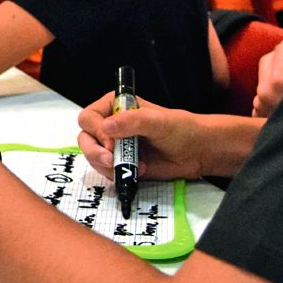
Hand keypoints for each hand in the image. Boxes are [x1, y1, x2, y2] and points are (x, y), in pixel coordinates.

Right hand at [77, 93, 211, 180]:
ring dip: (107, 165)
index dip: (96, 131)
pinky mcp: (122, 163)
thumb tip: (106, 127)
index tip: (110, 143)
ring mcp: (116, 146)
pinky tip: (138, 171)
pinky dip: (117, 174)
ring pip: (93, 156)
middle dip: (94, 151)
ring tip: (133, 167)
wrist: (198, 152)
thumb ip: (132, 121)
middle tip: (110, 160)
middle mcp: (112, 125)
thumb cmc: (181, 129)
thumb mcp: (158, 121)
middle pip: (85, 138)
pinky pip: (106, 171)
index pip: (90, 117)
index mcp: (116, 107)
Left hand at [252, 33, 282, 117]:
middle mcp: (264, 93)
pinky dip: (273, 90)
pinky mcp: (257, 118)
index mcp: (280, 83)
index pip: (281, 49)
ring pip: (265, 78)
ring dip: (277, 72)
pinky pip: (264, 95)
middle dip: (282, 53)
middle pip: (268, 59)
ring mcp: (259, 106)